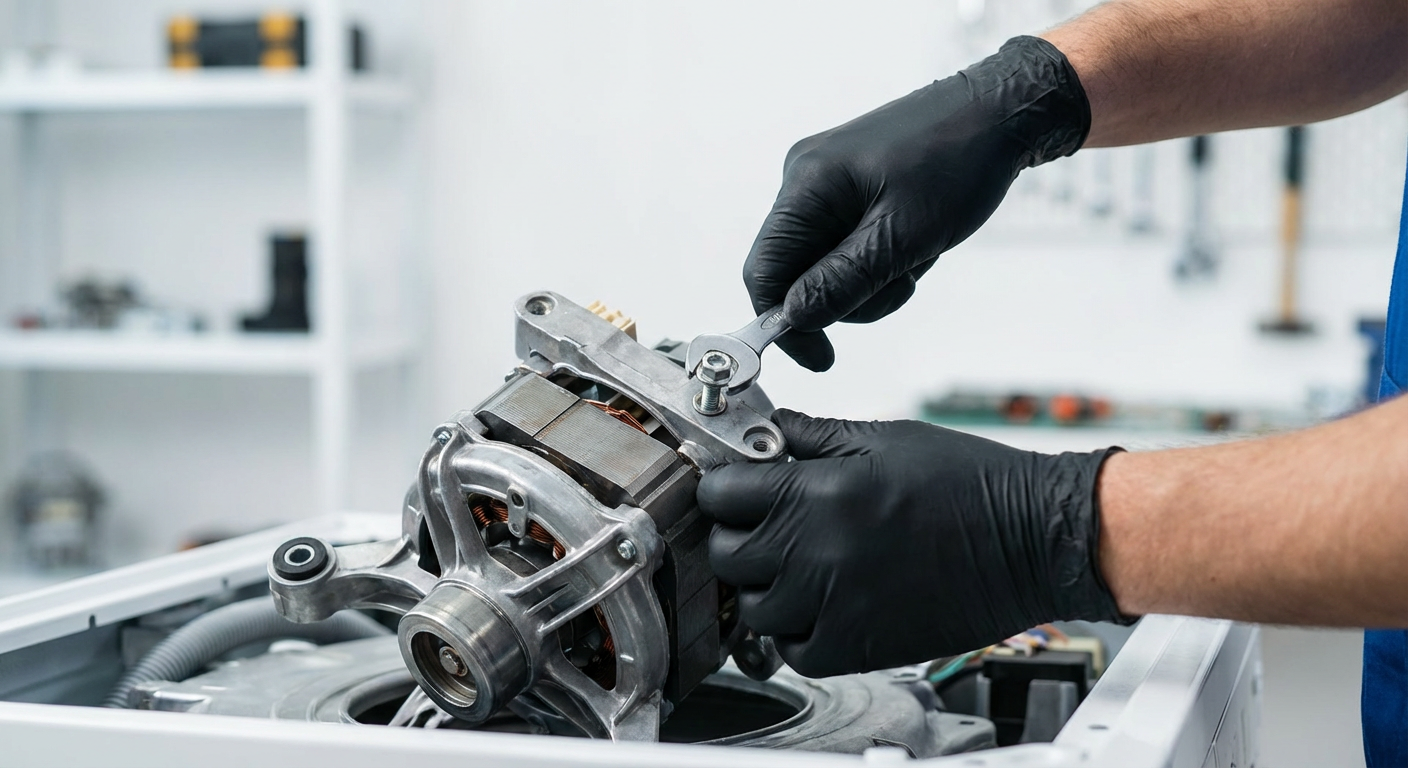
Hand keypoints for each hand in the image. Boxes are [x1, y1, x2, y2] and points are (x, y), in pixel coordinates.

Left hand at [698, 409, 1125, 676]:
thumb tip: (764, 430)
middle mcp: (815, 553)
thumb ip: (812, 436)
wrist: (1030, 539)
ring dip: (767, 587)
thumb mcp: (884, 439)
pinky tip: (822, 602)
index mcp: (816, 493)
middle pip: (726, 555)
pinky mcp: (856, 647)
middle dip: (739, 536)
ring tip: (801, 564)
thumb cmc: (970, 485)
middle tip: (769, 525)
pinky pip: (792, 650)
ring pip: (753, 608)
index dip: (725, 488)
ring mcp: (832, 606)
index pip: (719, 495)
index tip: (738, 488)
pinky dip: (797, 630)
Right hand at [745, 36, 1089, 370]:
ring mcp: (828, 183)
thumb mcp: (903, 236)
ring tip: (915, 257)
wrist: (1001, 114)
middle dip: (845, 295)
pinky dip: (878, 259)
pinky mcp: (851, 189)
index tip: (819, 357)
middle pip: (795, 272)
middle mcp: (805, 180)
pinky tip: (915, 243)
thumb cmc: (959, 160)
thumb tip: (794, 317)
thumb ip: (843, 281)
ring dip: (869, 281)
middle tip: (900, 284)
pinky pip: (847, 246)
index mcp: (807, 183)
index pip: (763, 270)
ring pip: (825, 266)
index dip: (783, 322)